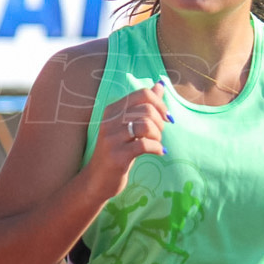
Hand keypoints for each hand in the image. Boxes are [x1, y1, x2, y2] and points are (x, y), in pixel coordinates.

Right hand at [86, 82, 171, 198]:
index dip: (160, 104)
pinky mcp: (117, 156)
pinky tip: (159, 152)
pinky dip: (157, 148)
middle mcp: (109, 121)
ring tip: (157, 143)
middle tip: (159, 134)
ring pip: (146, 125)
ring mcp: (111, 138)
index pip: (142, 94)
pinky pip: (144, 144)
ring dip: (158, 135)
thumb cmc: (117, 150)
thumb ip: (143, 104)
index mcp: (112, 110)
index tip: (165, 117)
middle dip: (160, 122)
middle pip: (146, 109)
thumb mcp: (128, 125)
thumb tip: (160, 84)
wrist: (97, 180)